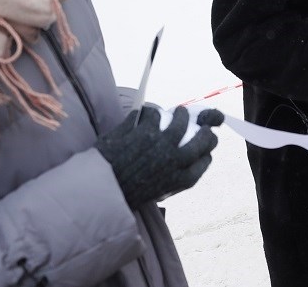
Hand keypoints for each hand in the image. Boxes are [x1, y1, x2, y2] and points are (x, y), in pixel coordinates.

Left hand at [95, 105, 221, 208]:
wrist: (101, 191)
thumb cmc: (128, 194)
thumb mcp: (158, 192)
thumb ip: (172, 178)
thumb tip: (180, 164)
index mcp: (182, 178)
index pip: (205, 159)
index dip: (205, 151)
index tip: (201, 149)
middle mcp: (177, 159)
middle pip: (204, 138)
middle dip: (205, 131)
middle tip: (202, 127)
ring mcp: (162, 142)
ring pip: (181, 118)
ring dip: (181, 114)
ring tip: (180, 112)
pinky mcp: (145, 130)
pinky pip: (154, 114)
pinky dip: (151, 112)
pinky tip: (148, 115)